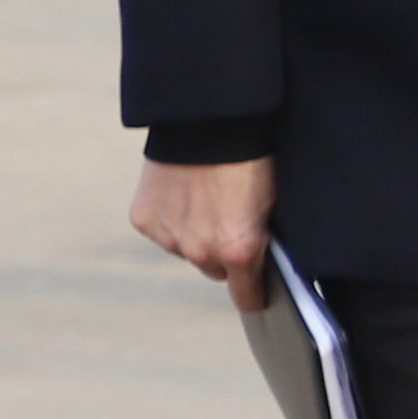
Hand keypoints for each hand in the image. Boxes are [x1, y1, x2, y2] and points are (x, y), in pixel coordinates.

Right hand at [132, 154, 276, 310]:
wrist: (210, 122)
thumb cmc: (253, 158)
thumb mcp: (272, 203)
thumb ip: (262, 239)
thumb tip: (262, 261)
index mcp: (239, 250)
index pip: (245, 296)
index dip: (253, 293)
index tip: (256, 293)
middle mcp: (201, 251)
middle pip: (215, 270)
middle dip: (223, 254)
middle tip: (231, 221)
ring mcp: (169, 238)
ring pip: (186, 250)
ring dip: (195, 234)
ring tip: (206, 198)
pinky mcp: (145, 221)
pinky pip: (163, 230)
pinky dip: (171, 217)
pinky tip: (182, 191)